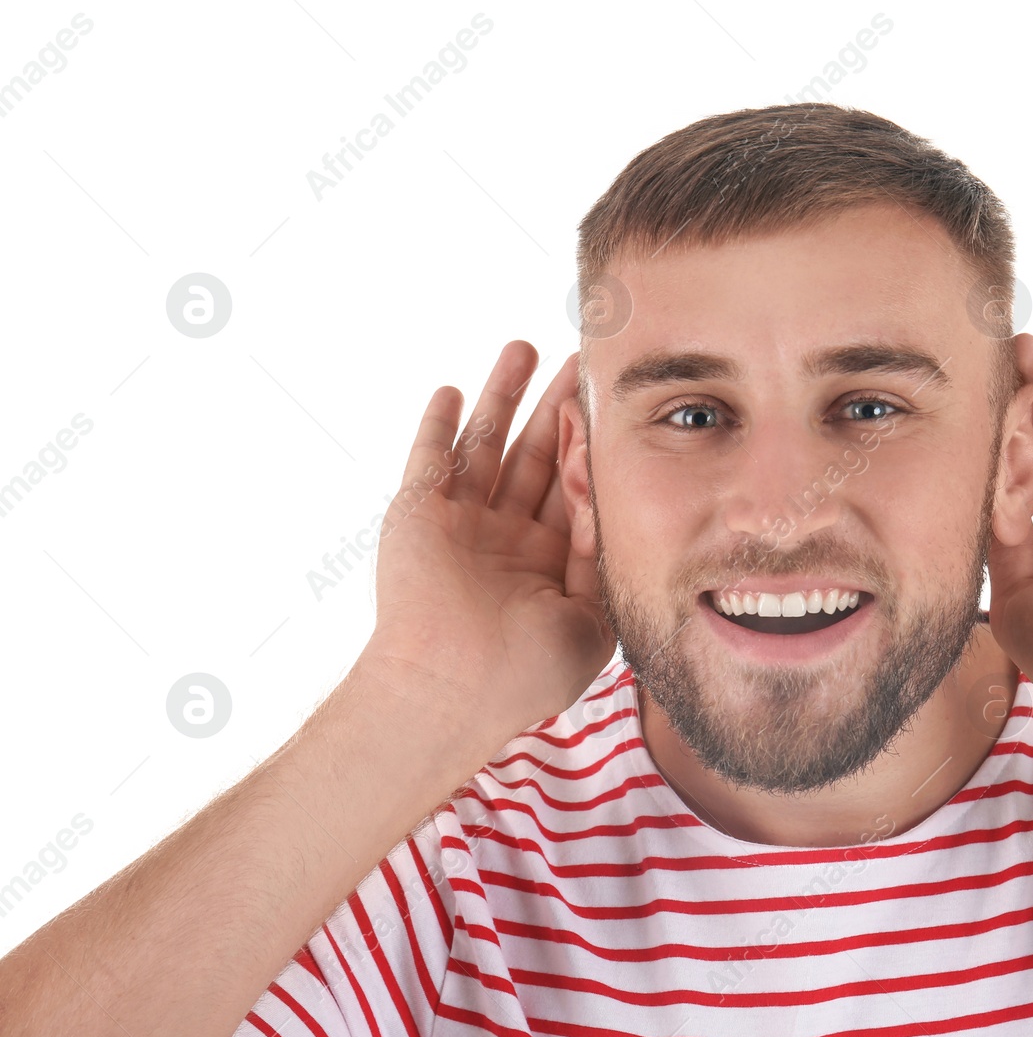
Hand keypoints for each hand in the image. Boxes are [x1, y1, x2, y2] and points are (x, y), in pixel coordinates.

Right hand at [361, 342, 615, 743]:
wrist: (454, 688)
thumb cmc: (526, 670)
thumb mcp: (591, 618)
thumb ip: (603, 558)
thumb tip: (609, 502)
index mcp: (547, 564)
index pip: (574, 492)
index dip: (591, 449)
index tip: (609, 406)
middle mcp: (505, 539)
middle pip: (536, 456)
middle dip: (557, 408)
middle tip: (579, 359)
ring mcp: (460, 525)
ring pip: (487, 445)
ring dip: (504, 397)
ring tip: (525, 348)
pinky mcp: (419, 515)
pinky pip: (429, 459)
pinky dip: (439, 424)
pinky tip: (453, 390)